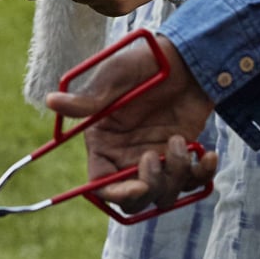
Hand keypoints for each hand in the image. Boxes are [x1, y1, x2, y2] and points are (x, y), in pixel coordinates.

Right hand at [44, 35, 217, 208]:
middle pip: (134, 200)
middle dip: (149, 188)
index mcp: (103, 144)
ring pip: (164, 194)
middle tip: (158, 160)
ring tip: (181, 140)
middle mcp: (127, 157)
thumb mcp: (115, 77)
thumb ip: (89, 98)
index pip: (101, 185)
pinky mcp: (183, 157)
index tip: (137, 186)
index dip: (116, 193)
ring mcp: (157, 159)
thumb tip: (51, 100)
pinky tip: (208, 154)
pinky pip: (193, 182)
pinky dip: (203, 174)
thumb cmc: (144, 64)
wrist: (185, 58)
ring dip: (177, 174)